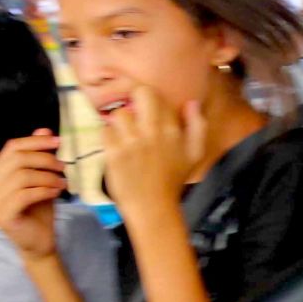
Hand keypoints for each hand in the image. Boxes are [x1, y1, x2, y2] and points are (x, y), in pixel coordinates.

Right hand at [0, 130, 69, 260]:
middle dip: (44, 159)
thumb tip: (44, 130)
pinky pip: (24, 195)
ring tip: (62, 182)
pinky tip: (56, 193)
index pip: (11, 148)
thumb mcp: (41, 179)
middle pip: (17, 160)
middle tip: (63, 167)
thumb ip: (38, 157)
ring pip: (22, 176)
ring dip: (47, 177)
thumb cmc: (38, 212)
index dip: (35, 141)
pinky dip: (44, 190)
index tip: (58, 141)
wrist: (39, 243)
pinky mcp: (1, 215)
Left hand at [100, 87, 205, 219]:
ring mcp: (131, 142)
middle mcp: (152, 131)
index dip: (151, 100)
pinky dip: (108, 137)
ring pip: (119, 113)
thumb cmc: (173, 181)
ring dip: (120, 122)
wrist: (153, 207)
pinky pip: (105, 131)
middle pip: (139, 94)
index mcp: (172, 130)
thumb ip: (197, 126)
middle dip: (134, 98)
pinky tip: (115, 146)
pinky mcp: (113, 153)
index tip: (148, 109)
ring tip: (124, 134)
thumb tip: (191, 102)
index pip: (158, 96)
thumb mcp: (195, 154)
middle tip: (133, 112)